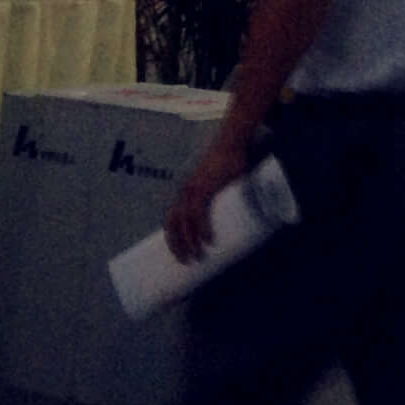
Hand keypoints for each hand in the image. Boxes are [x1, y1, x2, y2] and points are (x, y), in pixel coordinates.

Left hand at [164, 131, 250, 262]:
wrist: (233, 142)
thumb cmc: (229, 162)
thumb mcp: (219, 182)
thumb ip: (221, 198)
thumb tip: (233, 219)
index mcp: (184, 193)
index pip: (171, 220)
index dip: (172, 239)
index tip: (179, 255)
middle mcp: (185, 192)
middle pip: (173, 225)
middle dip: (178, 246)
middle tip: (188, 262)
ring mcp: (194, 190)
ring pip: (185, 223)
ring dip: (190, 242)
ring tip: (199, 256)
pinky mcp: (206, 188)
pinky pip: (200, 214)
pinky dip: (203, 229)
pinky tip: (209, 240)